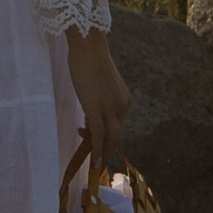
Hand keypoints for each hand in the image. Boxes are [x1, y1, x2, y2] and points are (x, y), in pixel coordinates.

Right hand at [65, 24, 132, 172]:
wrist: (88, 46)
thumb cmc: (90, 60)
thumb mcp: (99, 85)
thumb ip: (99, 101)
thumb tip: (90, 117)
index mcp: (124, 100)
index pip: (118, 126)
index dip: (108, 139)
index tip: (95, 144)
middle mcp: (122, 106)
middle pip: (117, 135)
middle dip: (107, 150)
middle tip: (98, 162)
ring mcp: (111, 108)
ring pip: (110, 138)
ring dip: (103, 153)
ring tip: (95, 165)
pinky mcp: (97, 108)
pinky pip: (99, 135)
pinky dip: (97, 150)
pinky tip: (94, 162)